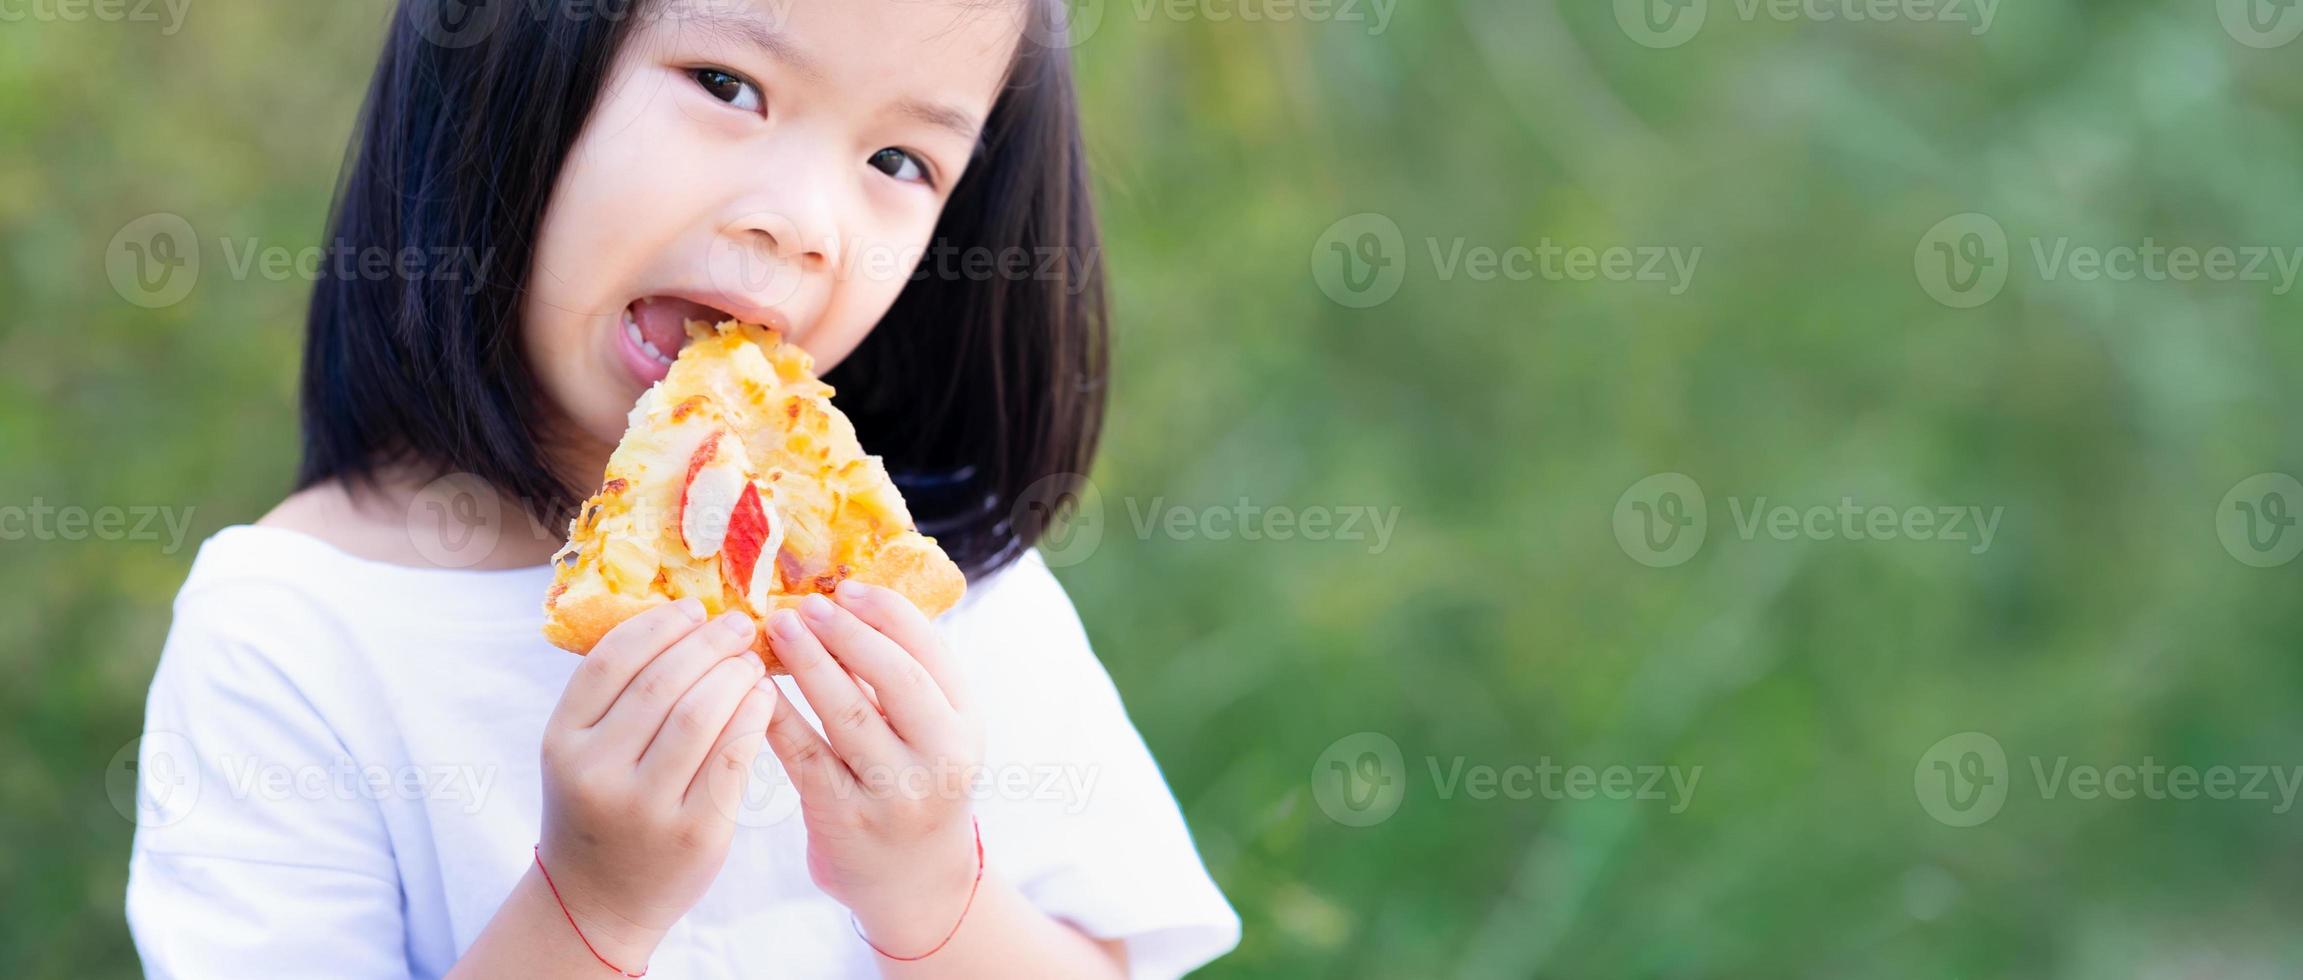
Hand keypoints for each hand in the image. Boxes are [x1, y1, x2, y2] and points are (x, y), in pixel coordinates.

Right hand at [535, 598, 773, 967]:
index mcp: (562, 742)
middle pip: (661, 682)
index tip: (693, 609)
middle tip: (739, 625)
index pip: (610, 661)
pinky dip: (752, 717)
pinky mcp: (694, 833)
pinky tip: (764, 698)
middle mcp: (596, 773)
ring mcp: (645, 807)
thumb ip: (615, 696)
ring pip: (699, 715)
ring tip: (752, 661)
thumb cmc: (598, 809)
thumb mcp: (580, 752)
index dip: (658, 626)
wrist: (597, 902)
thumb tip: (684, 619)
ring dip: (734, 675)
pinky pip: (732, 758)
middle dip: (708, 644)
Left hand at [762, 580, 984, 955]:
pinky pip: (805, 756)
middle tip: (805, 604)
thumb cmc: (916, 790)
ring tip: (775, 629)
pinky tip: (754, 687)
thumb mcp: (936, 736)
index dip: (886, 613)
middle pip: (894, 678)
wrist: (916, 885)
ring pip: (847, 714)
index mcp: (966, 726)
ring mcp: (896, 792)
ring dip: (807, 663)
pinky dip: (778, 716)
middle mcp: (941, 758)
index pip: (930, 653)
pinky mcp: (847, 819)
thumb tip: (849, 601)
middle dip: (845, 633)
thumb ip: (907, 681)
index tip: (847, 587)